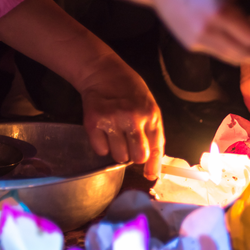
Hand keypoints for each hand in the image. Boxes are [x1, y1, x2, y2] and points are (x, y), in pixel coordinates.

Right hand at [77, 56, 163, 180]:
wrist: (103, 73)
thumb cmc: (130, 92)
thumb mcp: (149, 107)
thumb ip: (152, 131)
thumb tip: (153, 162)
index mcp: (151, 115)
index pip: (156, 148)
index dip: (154, 166)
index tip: (150, 176)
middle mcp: (133, 119)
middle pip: (138, 157)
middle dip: (134, 156)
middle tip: (129, 144)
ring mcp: (113, 120)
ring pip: (119, 156)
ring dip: (117, 150)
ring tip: (115, 133)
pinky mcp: (94, 122)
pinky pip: (100, 150)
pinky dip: (101, 145)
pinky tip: (103, 131)